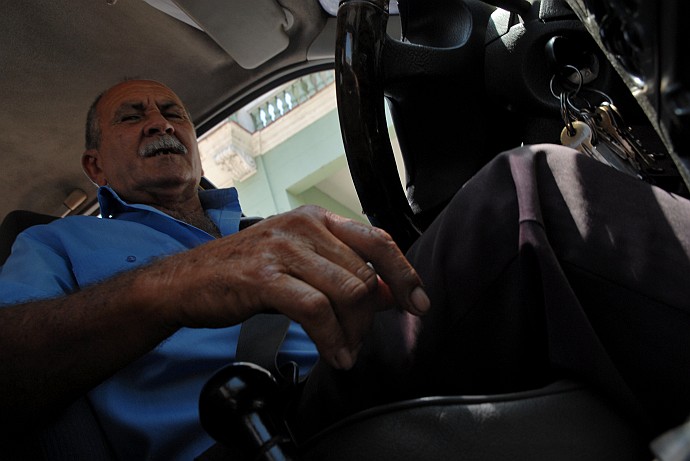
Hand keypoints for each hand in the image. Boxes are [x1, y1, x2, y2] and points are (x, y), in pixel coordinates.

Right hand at [147, 205, 429, 368]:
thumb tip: (389, 293)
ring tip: (346, 351)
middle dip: (370, 317)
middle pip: (365, 274)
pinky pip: (316, 310)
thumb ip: (343, 274)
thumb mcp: (299, 265)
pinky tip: (334, 355)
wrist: (185, 281)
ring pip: (347, 291)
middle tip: (359, 341)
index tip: (418, 303)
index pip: (377, 240)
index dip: (404, 273)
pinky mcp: (264, 277)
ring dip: (353, 332)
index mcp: (317, 219)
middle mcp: (304, 226)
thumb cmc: (244, 273)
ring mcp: (283, 248)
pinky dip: (332, 339)